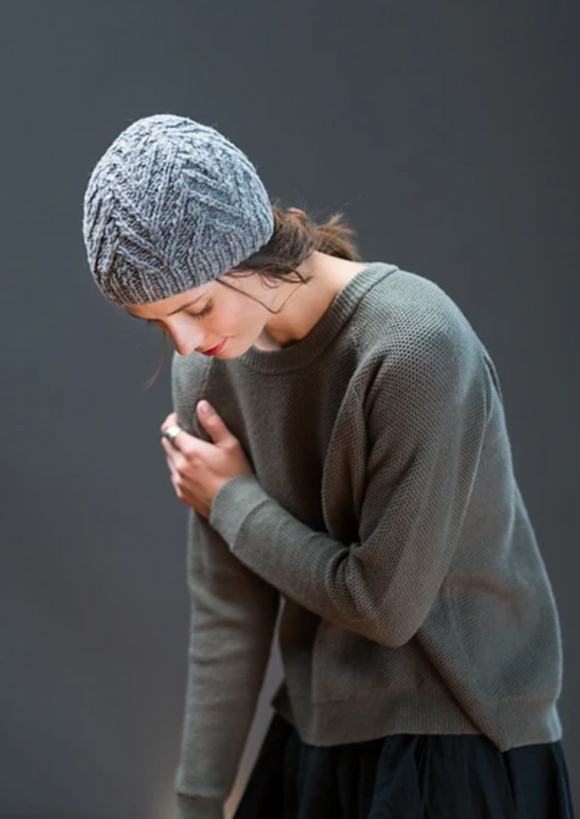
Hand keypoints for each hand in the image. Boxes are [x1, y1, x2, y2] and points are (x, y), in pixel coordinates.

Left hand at [160, 401, 253, 518]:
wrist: (238, 508)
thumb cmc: (238, 474)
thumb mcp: (230, 444)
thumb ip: (213, 423)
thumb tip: (201, 405)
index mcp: (190, 451)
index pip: (169, 429)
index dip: (172, 421)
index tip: (179, 418)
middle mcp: (180, 466)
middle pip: (167, 444)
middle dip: (175, 436)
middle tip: (190, 434)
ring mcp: (179, 482)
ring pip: (170, 461)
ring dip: (178, 454)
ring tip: (197, 454)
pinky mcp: (182, 495)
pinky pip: (176, 477)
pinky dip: (182, 470)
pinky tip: (198, 472)